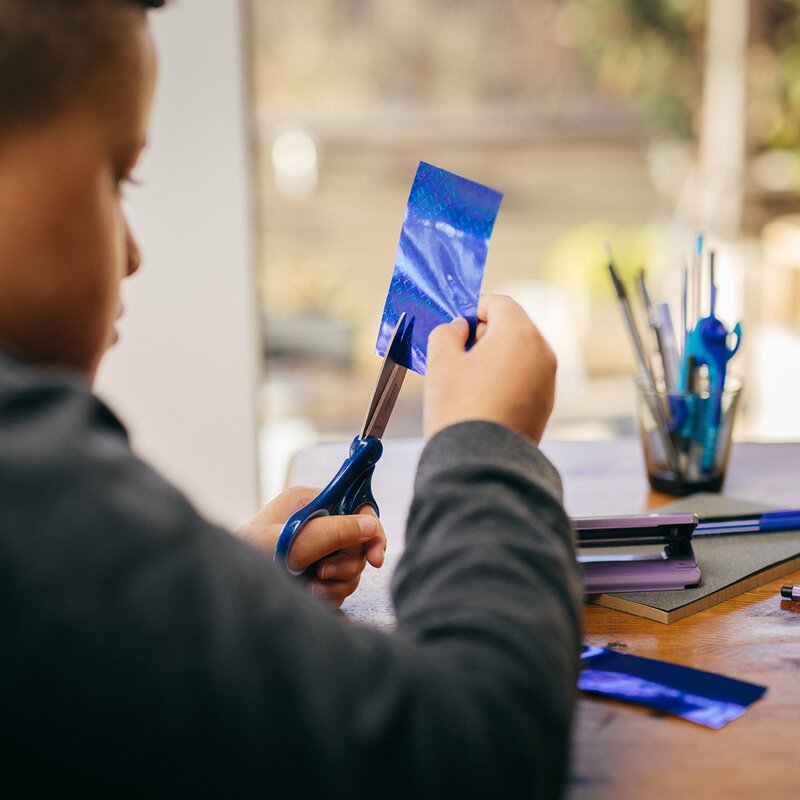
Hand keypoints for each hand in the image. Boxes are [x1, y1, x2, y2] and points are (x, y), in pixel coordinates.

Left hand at [238, 487, 386, 607]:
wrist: (228, 592)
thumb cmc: (250, 559)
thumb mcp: (293, 543)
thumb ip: (333, 532)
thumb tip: (370, 525)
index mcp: (309, 502)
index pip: (356, 507)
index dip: (371, 530)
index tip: (376, 557)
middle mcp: (316, 522)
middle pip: (358, 542)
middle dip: (347, 564)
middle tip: (324, 574)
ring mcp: (316, 548)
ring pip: (352, 567)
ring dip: (337, 582)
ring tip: (311, 587)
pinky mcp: (314, 572)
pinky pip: (339, 584)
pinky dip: (329, 593)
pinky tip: (309, 594)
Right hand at [424, 293, 556, 442]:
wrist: (481, 462)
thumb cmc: (459, 408)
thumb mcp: (440, 362)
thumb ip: (446, 333)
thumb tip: (459, 328)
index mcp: (519, 334)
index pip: (499, 303)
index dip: (474, 309)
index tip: (457, 326)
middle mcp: (542, 352)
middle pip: (513, 327)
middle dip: (485, 335)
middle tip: (458, 355)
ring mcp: (547, 381)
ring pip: (519, 355)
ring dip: (495, 359)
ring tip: (468, 382)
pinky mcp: (546, 405)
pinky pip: (525, 379)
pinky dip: (506, 380)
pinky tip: (483, 400)